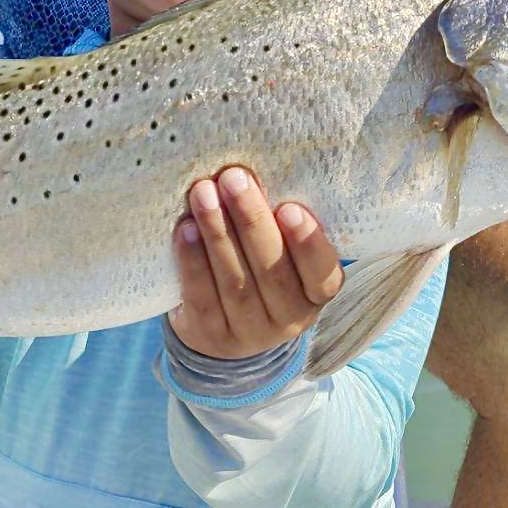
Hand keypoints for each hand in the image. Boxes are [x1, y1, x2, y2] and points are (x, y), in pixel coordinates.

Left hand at [167, 166, 343, 359]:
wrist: (223, 325)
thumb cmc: (259, 267)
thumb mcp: (282, 251)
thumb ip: (278, 222)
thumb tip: (252, 171)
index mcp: (317, 292)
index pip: (323, 273)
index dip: (308, 244)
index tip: (290, 208)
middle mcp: (289, 318)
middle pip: (272, 271)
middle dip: (251, 221)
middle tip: (233, 178)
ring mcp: (250, 332)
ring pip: (236, 282)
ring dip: (217, 233)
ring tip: (203, 193)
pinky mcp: (211, 335)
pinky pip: (202, 297)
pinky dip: (193, 261)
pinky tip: (184, 229)